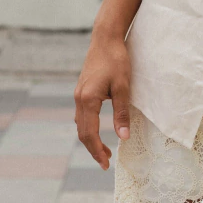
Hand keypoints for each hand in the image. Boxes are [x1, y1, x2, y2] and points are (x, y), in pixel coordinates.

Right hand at [74, 31, 131, 168]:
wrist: (105, 39)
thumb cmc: (116, 61)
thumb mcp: (123, 87)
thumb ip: (122, 113)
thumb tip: (124, 137)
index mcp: (88, 100)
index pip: (90, 133)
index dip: (97, 150)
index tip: (106, 164)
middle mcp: (79, 99)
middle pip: (82, 132)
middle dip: (93, 149)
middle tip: (105, 162)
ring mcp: (78, 94)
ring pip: (80, 124)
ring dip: (91, 139)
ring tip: (104, 150)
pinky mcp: (82, 90)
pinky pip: (82, 115)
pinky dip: (88, 127)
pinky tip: (97, 129)